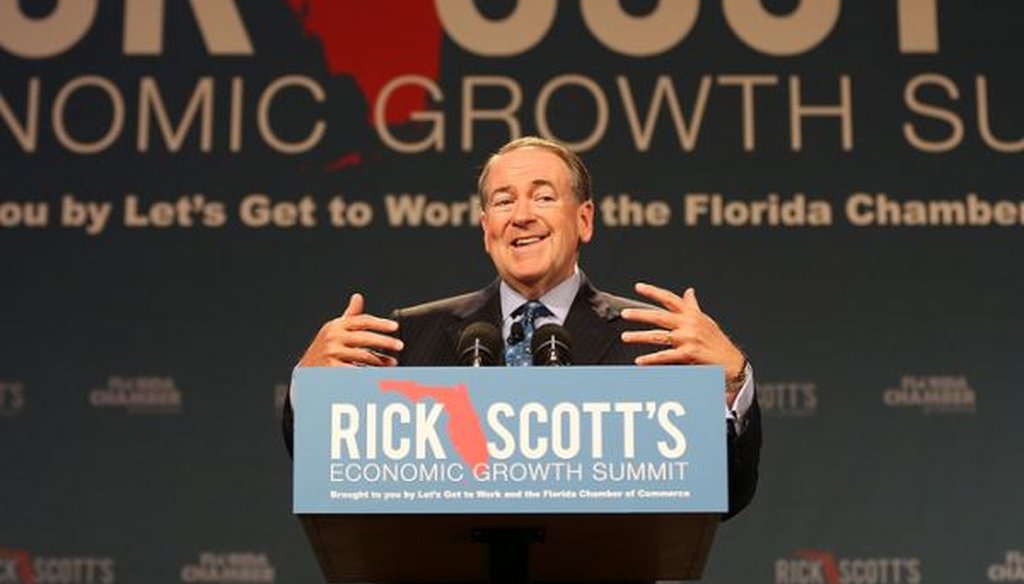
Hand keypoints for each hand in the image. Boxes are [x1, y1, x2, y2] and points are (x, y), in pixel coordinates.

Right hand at [298, 293, 402, 366]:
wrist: (307, 371)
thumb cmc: (326, 348)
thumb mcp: (335, 329)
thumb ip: (349, 315)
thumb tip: (358, 297)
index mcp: (337, 325)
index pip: (362, 321)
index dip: (380, 323)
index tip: (395, 327)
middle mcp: (333, 337)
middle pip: (365, 338)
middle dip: (385, 342)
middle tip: (400, 346)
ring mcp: (332, 353)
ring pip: (364, 356)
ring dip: (381, 360)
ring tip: (393, 363)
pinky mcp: (332, 369)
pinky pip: (357, 370)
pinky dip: (370, 372)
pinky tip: (379, 373)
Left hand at [620, 283, 745, 403]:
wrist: (732, 362)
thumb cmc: (717, 341)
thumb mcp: (705, 320)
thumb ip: (693, 306)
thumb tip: (688, 291)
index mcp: (691, 314)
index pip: (670, 298)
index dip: (654, 291)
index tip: (638, 287)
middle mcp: (689, 324)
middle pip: (659, 316)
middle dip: (640, 314)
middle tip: (624, 314)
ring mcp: (688, 339)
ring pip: (658, 336)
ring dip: (639, 337)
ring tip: (625, 337)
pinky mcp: (689, 354)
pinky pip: (665, 356)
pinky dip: (651, 360)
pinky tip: (640, 361)